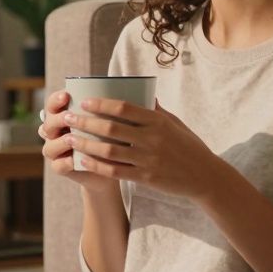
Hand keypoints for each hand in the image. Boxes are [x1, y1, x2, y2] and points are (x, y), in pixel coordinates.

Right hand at [39, 90, 119, 191]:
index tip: (66, 95)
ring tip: (70, 139)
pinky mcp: (61, 167)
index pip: (52, 104)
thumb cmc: (110, 136)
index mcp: (62, 115)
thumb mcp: (108, 120)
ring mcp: (56, 151)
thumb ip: (104, 108)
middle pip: (47, 124)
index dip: (55, 100)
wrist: (112, 164)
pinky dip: (65, 162)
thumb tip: (113, 87)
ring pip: (49, 146)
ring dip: (60, 141)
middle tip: (69, 117)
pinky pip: (58, 166)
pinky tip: (73, 159)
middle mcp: (55, 133)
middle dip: (57, 120)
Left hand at [62, 97, 220, 201]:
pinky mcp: (145, 178)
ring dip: (85, 144)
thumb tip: (142, 93)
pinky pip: (115, 171)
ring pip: (108, 151)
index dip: (101, 104)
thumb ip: (156, 111)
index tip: (84, 101)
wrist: (205, 176)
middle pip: (111, 128)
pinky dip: (96, 166)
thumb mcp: (175, 123)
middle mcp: (151, 139)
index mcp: (157, 121)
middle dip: (85, 122)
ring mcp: (148, 159)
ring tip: (69, 138)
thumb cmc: (189, 146)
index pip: (124, 108)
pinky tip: (83, 160)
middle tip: (67, 118)